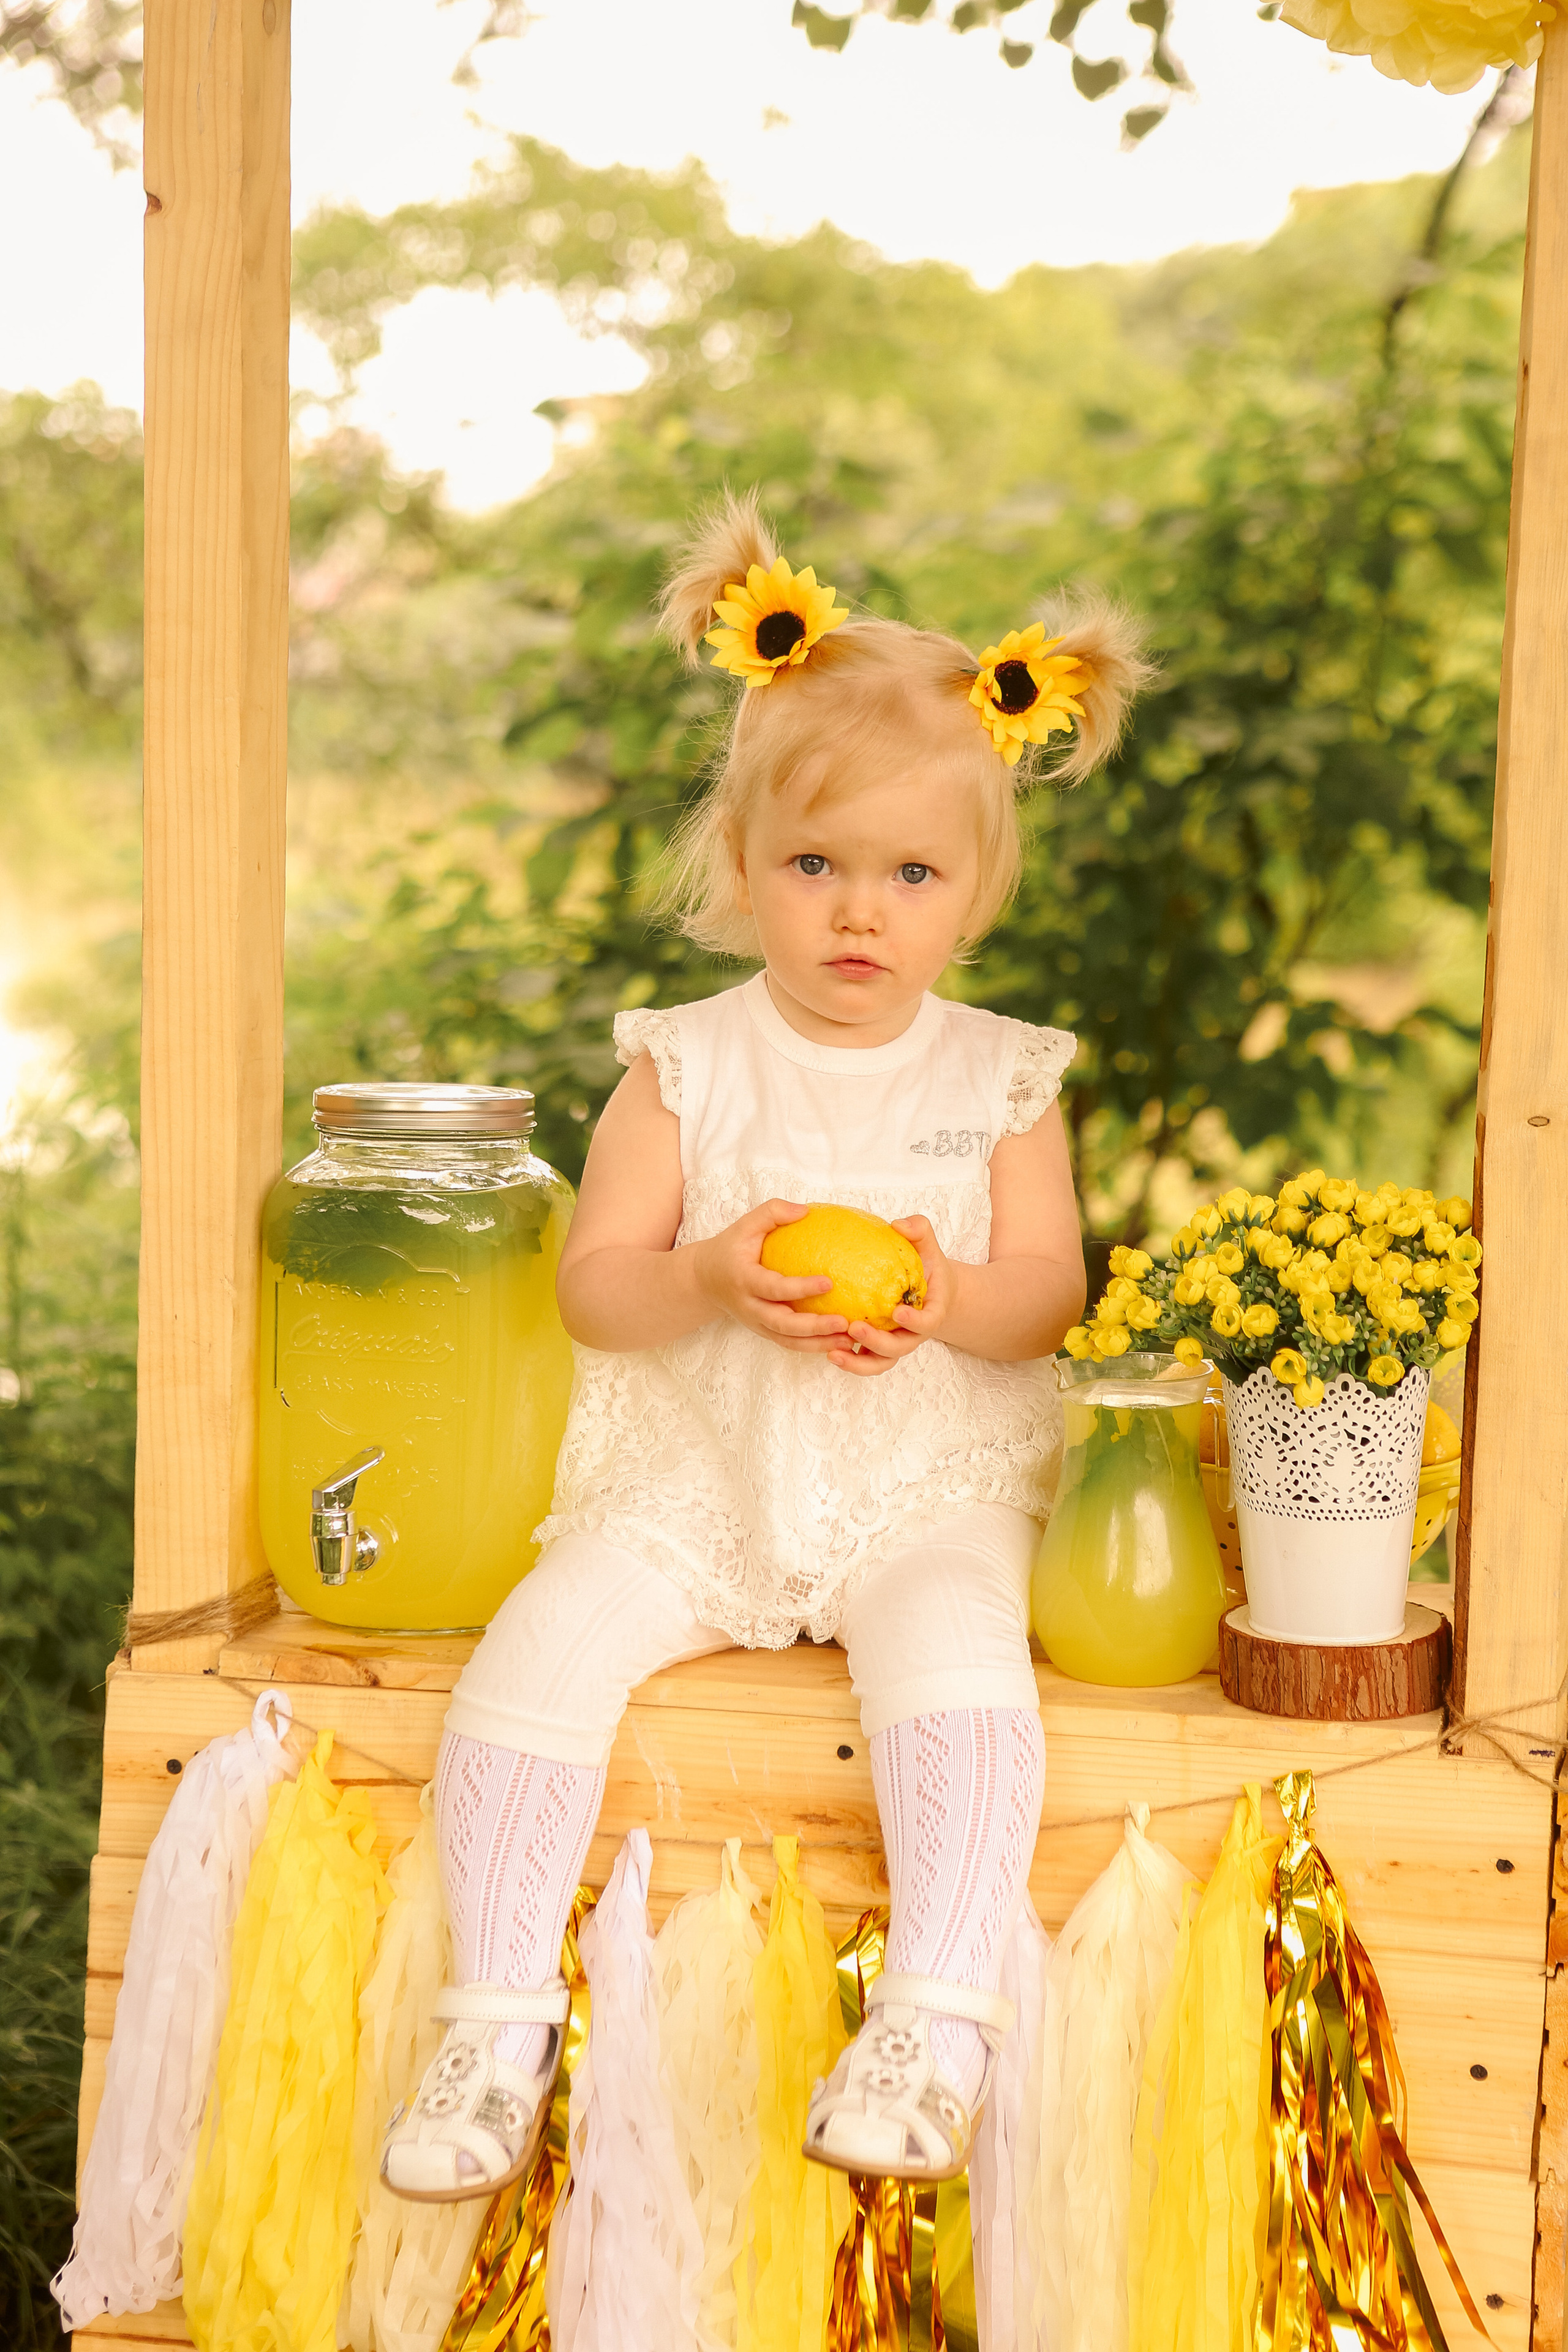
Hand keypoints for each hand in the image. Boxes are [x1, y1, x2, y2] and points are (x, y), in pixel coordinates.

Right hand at [690, 1199, 849, 1352]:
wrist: (705, 1280)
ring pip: (787, 1341)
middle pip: (782, 1324)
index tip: (829, 1282)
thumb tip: (806, 1211)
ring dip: (818, 1343)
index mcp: (744, 1280)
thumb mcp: (745, 1225)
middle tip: (843, 1321)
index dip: (800, 1288)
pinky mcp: (764, 1332)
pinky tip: (838, 1342)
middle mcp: (749, 1307)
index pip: (773, 1288)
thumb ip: (772, 1212)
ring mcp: (756, 1323)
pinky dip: (813, 1346)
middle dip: (814, 1327)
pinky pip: (789, 1343)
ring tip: (848, 1339)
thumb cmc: (730, 1248)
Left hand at [828, 1215, 955, 1377]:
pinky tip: (827, 1350)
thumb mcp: (927, 1245)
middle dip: (877, 1343)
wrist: (927, 1289)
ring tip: (832, 1353)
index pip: (928, 1323)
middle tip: (855, 1328)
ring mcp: (894, 1344)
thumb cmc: (925, 1265)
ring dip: (858, 1362)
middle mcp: (913, 1334)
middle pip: (899, 1348)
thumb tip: (899, 1225)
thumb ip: (919, 1230)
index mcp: (930, 1312)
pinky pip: (863, 1361)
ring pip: (880, 1363)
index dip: (915, 1321)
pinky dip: (848, 1360)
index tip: (897, 1311)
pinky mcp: (877, 1348)